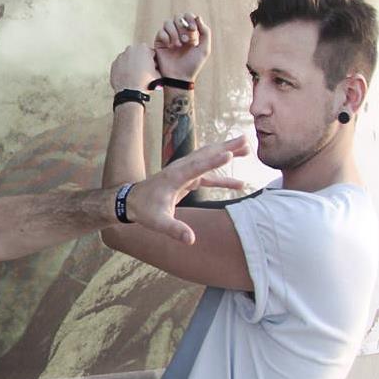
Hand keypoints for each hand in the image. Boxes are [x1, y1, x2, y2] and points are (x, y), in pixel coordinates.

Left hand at [109, 43, 158, 93]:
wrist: (131, 92)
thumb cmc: (145, 82)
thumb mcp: (158, 72)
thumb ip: (156, 65)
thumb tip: (154, 67)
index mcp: (143, 48)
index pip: (150, 53)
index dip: (152, 61)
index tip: (151, 67)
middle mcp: (130, 50)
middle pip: (138, 54)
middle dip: (141, 60)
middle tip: (143, 71)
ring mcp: (120, 57)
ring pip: (128, 59)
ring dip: (131, 64)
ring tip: (135, 75)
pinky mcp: (113, 65)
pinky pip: (120, 65)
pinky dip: (123, 69)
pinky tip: (127, 77)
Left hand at [123, 137, 250, 242]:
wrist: (130, 202)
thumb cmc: (144, 211)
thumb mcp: (158, 222)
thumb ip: (174, 229)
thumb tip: (191, 240)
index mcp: (174, 177)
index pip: (196, 167)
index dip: (213, 161)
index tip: (229, 154)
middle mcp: (180, 170)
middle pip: (206, 154)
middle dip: (226, 147)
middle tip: (246, 139)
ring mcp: (184, 172)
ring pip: (208, 159)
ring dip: (227, 152)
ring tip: (248, 148)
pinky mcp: (186, 179)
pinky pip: (208, 176)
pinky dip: (223, 178)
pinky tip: (240, 185)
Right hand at [153, 12, 211, 82]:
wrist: (179, 77)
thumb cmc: (193, 64)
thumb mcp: (204, 49)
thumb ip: (205, 32)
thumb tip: (198, 17)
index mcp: (190, 33)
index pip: (188, 16)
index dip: (190, 19)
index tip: (192, 29)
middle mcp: (179, 33)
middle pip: (177, 17)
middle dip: (182, 27)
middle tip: (186, 40)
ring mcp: (168, 37)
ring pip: (167, 23)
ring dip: (174, 33)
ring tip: (177, 45)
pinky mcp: (159, 43)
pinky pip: (160, 32)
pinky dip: (166, 37)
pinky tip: (169, 46)